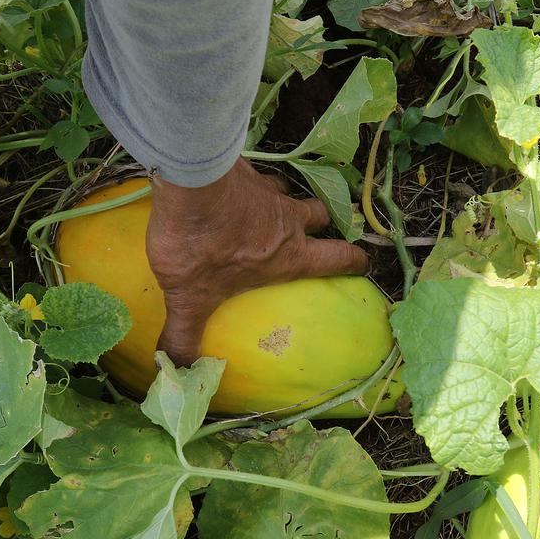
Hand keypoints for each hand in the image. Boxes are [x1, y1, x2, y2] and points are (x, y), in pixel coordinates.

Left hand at [147, 158, 369, 364]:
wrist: (187, 183)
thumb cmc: (199, 246)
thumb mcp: (189, 299)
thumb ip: (185, 333)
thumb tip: (177, 369)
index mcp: (288, 257)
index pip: (336, 259)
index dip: (353, 262)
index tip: (362, 264)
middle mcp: (287, 222)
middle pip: (321, 216)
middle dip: (322, 223)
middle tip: (315, 230)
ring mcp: (267, 191)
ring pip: (289, 193)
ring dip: (284, 201)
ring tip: (268, 208)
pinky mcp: (244, 169)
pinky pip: (255, 176)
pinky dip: (249, 183)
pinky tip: (229, 187)